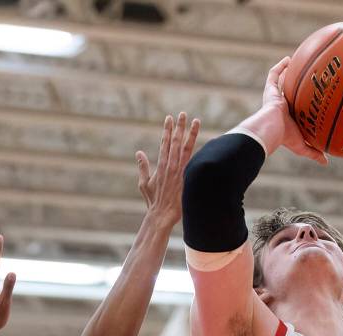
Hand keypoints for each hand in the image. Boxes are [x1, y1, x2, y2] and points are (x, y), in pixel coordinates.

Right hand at [136, 112, 200, 227]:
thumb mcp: (144, 183)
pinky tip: (204, 142)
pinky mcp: (186, 177)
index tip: (170, 118)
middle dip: (179, 127)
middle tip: (183, 114)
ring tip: (195, 121)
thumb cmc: (154, 201)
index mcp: (160, 165)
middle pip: (175, 142)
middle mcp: (170, 165)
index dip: (167, 130)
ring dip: (190, 134)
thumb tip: (139, 153)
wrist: (162, 215)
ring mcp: (179, 171)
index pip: (164, 143)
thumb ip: (142, 167)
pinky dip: (198, 151)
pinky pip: (194, 161)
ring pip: (186, 148)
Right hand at [264, 57, 328, 164]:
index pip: (296, 109)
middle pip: (289, 93)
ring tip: (298, 63)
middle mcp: (282, 106)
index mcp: (288, 117)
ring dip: (287, 73)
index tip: (312, 97)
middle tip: (308, 77)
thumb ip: (314, 153)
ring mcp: (275, 97)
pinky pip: (273, 75)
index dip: (302, 103)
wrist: (270, 130)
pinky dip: (279, 67)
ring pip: (281, 82)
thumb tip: (326, 162)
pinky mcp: (270, 90)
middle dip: (296, 86)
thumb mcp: (302, 147)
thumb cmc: (285, 139)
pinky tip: (288, 59)